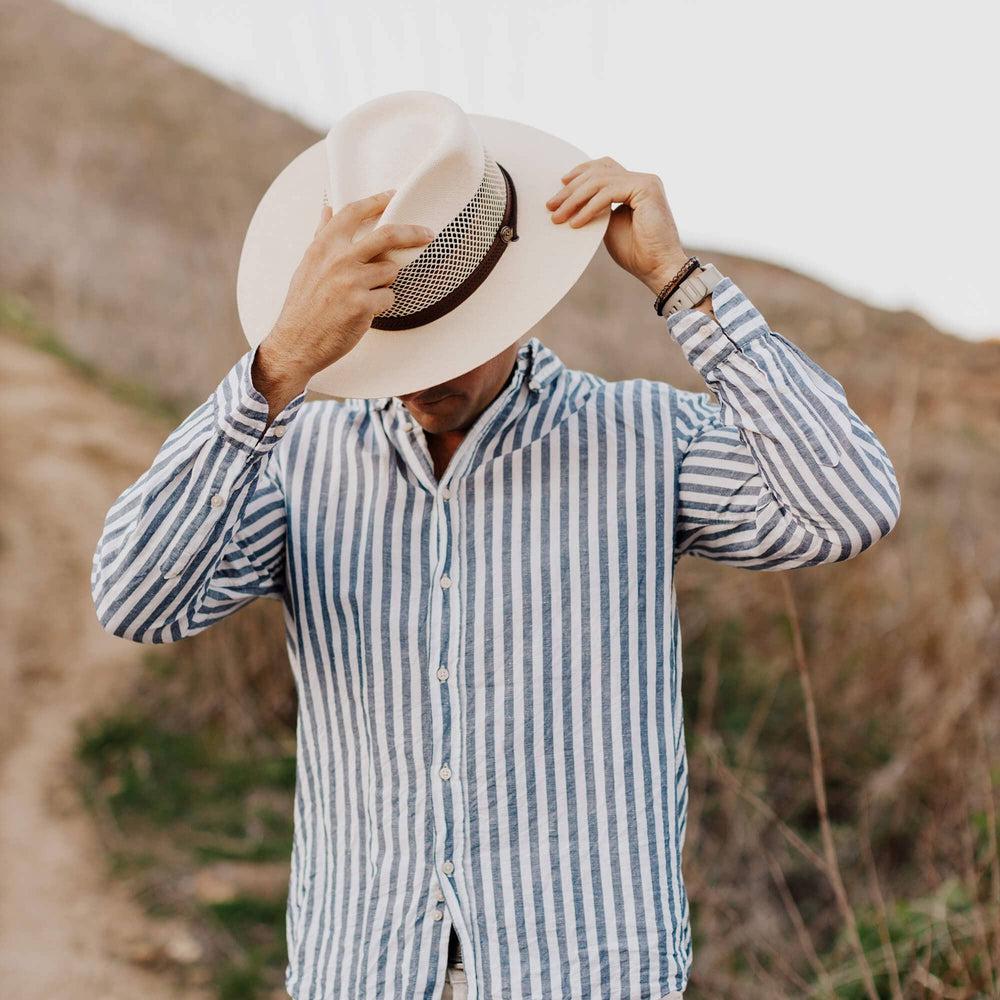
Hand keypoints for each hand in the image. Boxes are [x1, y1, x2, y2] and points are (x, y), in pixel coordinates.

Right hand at [254, 191, 435, 404]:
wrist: (295, 343)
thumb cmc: (303, 306)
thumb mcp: (307, 265)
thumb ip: (322, 235)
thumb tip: (328, 208)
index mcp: (324, 246)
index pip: (353, 213)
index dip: (376, 200)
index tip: (393, 194)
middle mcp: (338, 260)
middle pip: (387, 235)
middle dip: (413, 232)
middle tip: (428, 233)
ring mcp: (352, 282)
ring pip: (390, 271)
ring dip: (384, 282)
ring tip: (364, 295)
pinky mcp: (363, 306)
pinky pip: (389, 297)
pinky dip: (381, 304)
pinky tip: (363, 312)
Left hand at [546, 157, 690, 294]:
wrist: (658, 268)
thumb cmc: (636, 253)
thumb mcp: (609, 226)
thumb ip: (597, 209)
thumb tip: (573, 202)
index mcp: (635, 184)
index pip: (604, 167)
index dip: (580, 172)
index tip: (560, 186)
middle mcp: (642, 179)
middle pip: (598, 172)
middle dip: (571, 189)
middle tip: (551, 205)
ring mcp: (645, 181)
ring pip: (600, 181)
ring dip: (574, 199)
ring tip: (558, 217)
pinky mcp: (646, 189)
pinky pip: (608, 193)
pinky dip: (589, 208)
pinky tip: (575, 222)